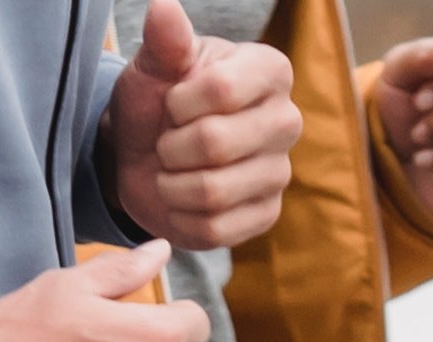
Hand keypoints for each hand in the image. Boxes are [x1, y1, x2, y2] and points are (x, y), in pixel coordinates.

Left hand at [106, 0, 298, 254]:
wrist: (146, 158)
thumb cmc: (156, 103)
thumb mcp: (153, 68)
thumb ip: (164, 41)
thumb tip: (162, 6)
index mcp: (270, 70)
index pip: (222, 91)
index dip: (178, 103)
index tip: (171, 103)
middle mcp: (287, 120)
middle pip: (216, 143)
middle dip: (171, 146)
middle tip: (167, 142)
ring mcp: (280, 172)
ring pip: (213, 191)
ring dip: (172, 184)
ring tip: (172, 169)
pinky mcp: (265, 216)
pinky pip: (215, 228)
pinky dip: (181, 217)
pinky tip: (181, 199)